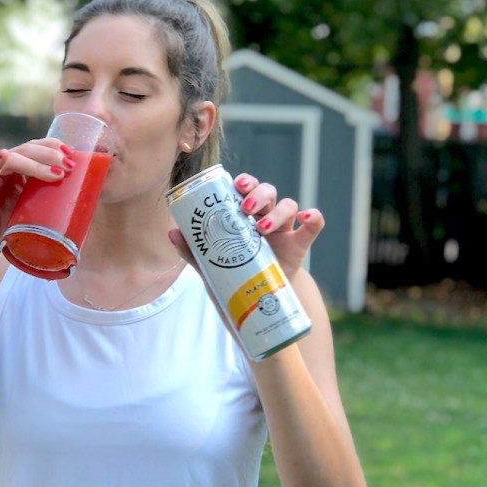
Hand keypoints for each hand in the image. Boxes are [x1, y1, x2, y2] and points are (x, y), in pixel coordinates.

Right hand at [0, 138, 74, 255]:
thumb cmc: (4, 223)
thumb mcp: (29, 203)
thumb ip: (43, 192)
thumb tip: (77, 191)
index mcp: (12, 164)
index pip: (34, 146)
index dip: (52, 146)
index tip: (72, 153)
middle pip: (27, 149)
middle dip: (51, 155)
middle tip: (70, 165)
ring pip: (14, 158)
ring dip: (37, 164)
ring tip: (58, 173)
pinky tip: (4, 155)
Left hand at [168, 172, 323, 279]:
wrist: (257, 304)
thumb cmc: (233, 276)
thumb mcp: (211, 265)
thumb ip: (193, 250)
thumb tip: (173, 233)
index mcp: (244, 216)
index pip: (247, 189)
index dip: (244, 182)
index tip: (236, 186)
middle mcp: (265, 217)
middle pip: (268, 192)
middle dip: (258, 194)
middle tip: (245, 209)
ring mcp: (284, 230)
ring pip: (288, 205)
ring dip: (276, 212)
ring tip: (261, 229)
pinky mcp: (299, 245)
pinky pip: (313, 225)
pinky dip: (314, 217)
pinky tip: (306, 218)